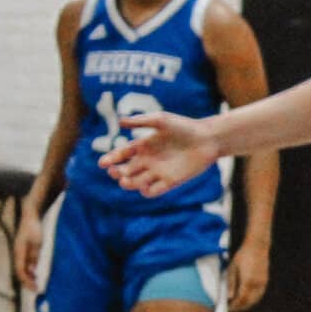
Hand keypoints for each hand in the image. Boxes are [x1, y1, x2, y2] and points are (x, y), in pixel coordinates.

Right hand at [13, 212, 43, 290]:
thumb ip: (34, 255)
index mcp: (19, 252)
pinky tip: (34, 274)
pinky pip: (24, 264)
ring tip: (36, 284)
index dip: (27, 281)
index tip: (35, 288)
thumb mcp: (37, 242)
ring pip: (21, 268)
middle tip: (37, 290)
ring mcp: (19, 252)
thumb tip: (32, 270)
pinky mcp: (23, 250)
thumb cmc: (34, 228)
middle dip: (27, 282)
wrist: (30, 216)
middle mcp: (17, 254)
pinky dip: (29, 271)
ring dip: (28, 277)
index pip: (20, 271)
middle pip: (20, 272)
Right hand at [99, 112, 221, 197]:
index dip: (110, 159)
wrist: (207, 139)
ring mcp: (158, 172)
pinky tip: (144, 186)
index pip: (121, 155)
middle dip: (117, 173)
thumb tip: (120, 122)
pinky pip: (153, 191)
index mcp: (142, 146)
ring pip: (136, 183)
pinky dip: (146, 191)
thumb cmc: (184, 127)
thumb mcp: (161, 120)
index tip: (103, 163)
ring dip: (128, 183)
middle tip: (116, 171)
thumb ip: (141, 121)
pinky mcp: (170, 182)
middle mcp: (148, 161)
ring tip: (125, 180)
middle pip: (125, 171)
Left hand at [225, 238, 271, 311]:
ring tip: (240, 306)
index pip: (241, 299)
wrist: (257, 246)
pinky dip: (254, 299)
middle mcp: (256, 284)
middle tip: (233, 310)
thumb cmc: (243, 256)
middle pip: (249, 302)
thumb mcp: (232, 268)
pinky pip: (260, 294)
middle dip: (241, 307)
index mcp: (247, 281)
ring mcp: (262, 283)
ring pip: (256, 299)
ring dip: (248, 305)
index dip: (235, 306)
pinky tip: (248, 299)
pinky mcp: (265, 281)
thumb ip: (231, 284)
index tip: (229, 309)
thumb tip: (229, 297)